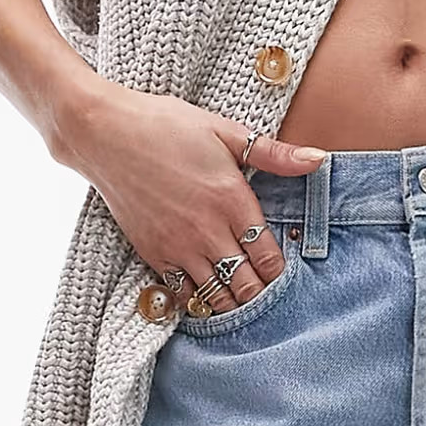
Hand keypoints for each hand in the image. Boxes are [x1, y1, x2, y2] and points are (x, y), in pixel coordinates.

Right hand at [56, 85, 325, 308]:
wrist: (105, 134)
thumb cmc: (165, 125)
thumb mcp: (224, 131)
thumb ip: (274, 154)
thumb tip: (319, 159)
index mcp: (231, 200)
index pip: (269, 258)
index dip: (281, 272)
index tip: (283, 271)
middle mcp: (207, 231)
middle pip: (246, 286)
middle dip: (261, 293)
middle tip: (266, 292)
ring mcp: (178, 247)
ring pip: (217, 297)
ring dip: (233, 301)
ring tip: (241, 296)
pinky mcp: (154, 255)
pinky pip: (184, 295)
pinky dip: (199, 300)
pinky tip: (208, 292)